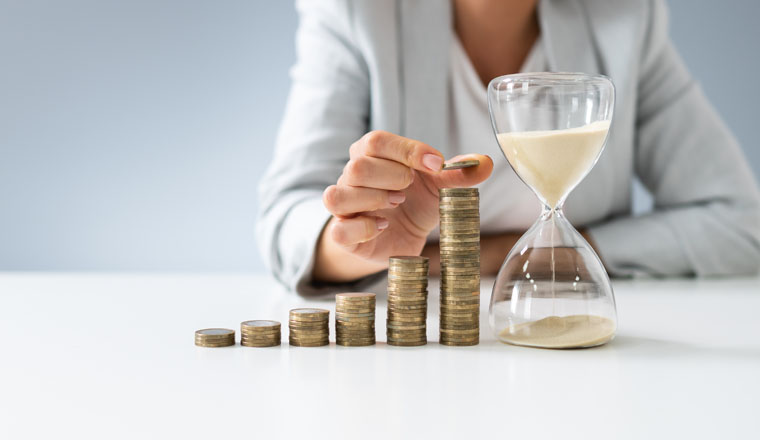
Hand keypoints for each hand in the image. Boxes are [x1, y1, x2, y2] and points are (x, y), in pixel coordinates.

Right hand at [314, 130, 492, 281]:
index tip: (437, 164)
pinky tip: (383, 227)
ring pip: (339, 195)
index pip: (377, 141)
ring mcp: (344, 206)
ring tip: (397, 204)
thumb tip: (485, 163)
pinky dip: (363, 228)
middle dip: (391, 176)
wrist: (399, 238)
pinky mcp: (342, 234)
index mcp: (372, 155)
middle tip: (410, 189)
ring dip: (374, 199)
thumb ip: (458, 174)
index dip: (408, 151)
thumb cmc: (415, 203)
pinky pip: (339, 229)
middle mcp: (351, 176)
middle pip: (357, 166)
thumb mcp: (439, 187)